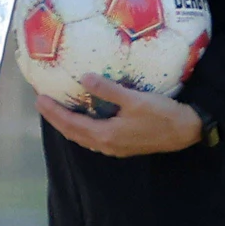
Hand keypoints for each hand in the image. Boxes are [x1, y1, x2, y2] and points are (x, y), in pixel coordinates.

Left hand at [37, 73, 203, 157]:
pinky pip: (93, 138)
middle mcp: (106, 145)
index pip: (71, 124)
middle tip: (42, 103)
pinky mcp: (123, 145)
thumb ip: (108, 90)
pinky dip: (82, 128)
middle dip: (56, 119)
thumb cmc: (161, 114)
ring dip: (68, 124)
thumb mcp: (134, 99)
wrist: (185, 131)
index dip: (53, 112)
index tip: (39, 99)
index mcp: (106, 135)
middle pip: (73, 133)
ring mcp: (115, 148)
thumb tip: (84, 77)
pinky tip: (83, 118)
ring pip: (83, 137)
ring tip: (57, 110)